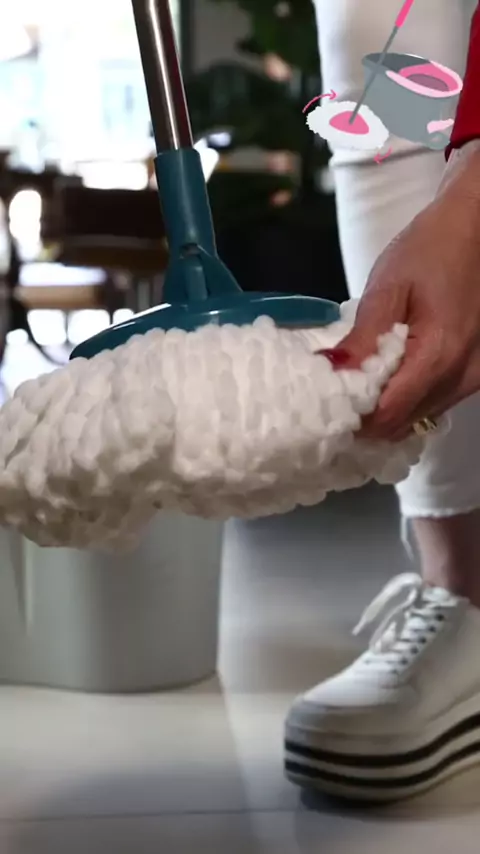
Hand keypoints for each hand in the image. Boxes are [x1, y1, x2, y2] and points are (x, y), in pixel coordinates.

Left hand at [325, 142, 479, 440]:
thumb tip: (330, 376)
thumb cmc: (432, 248)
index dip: (353, 417)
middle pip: (403, 423)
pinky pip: (433, 402)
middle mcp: (462, 379)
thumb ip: (363, 340)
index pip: (388, 415)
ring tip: (357, 383)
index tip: (325, 406)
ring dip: (385, 409)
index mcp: (439, 357)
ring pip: (419, 417)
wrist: (478, 227)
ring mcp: (472, 380)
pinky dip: (405, 398)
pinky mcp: (474, 375)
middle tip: (334, 396)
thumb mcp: (388, 288)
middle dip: (366, 417)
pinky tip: (387, 377)